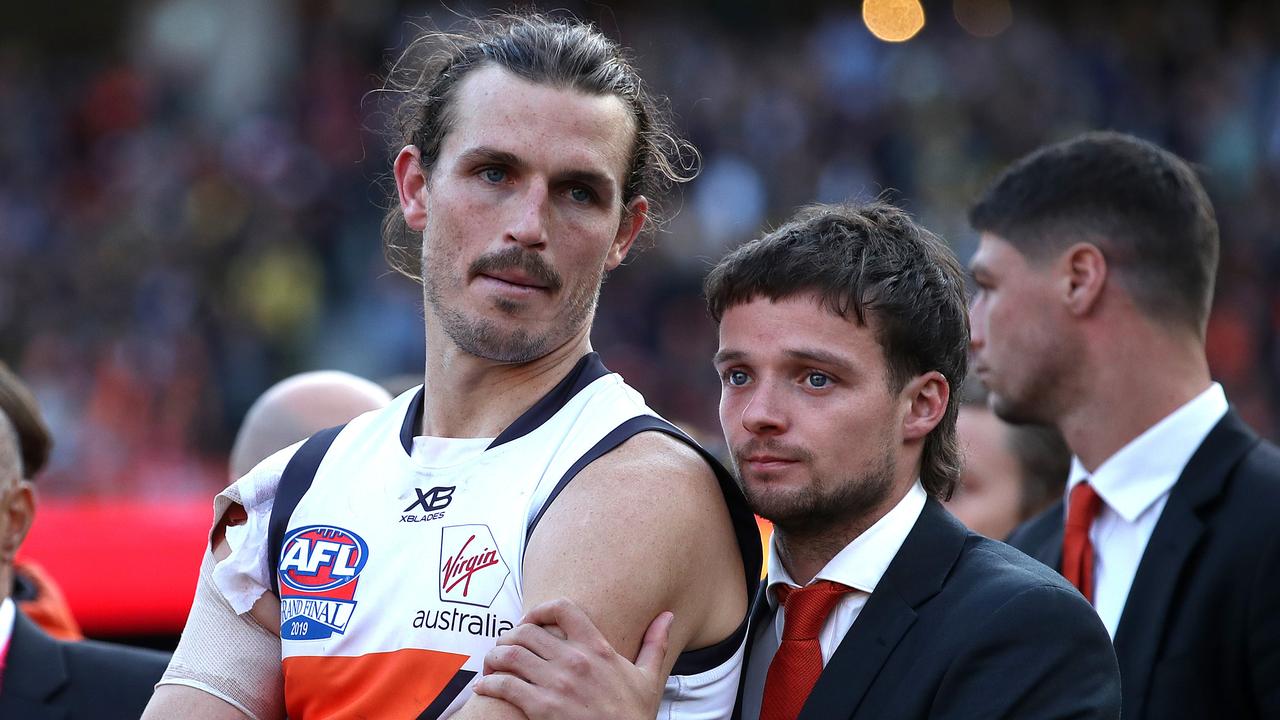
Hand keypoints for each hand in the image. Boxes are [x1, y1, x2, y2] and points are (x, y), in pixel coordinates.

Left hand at [473, 598, 672, 719]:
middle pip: (527, 630)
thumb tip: (667, 616)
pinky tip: (486, 685)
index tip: (531, 619)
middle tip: (506, 646)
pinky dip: (489, 682)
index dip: (541, 608)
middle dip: (510, 636)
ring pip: (511, 654)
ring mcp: (557, 684)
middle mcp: (575, 661)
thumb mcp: (649, 678)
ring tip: (492, 664)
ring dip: (495, 656)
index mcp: (598, 648)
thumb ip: (655, 643)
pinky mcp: (541, 708)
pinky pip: (504, 685)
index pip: (563, 609)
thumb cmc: (633, 717)